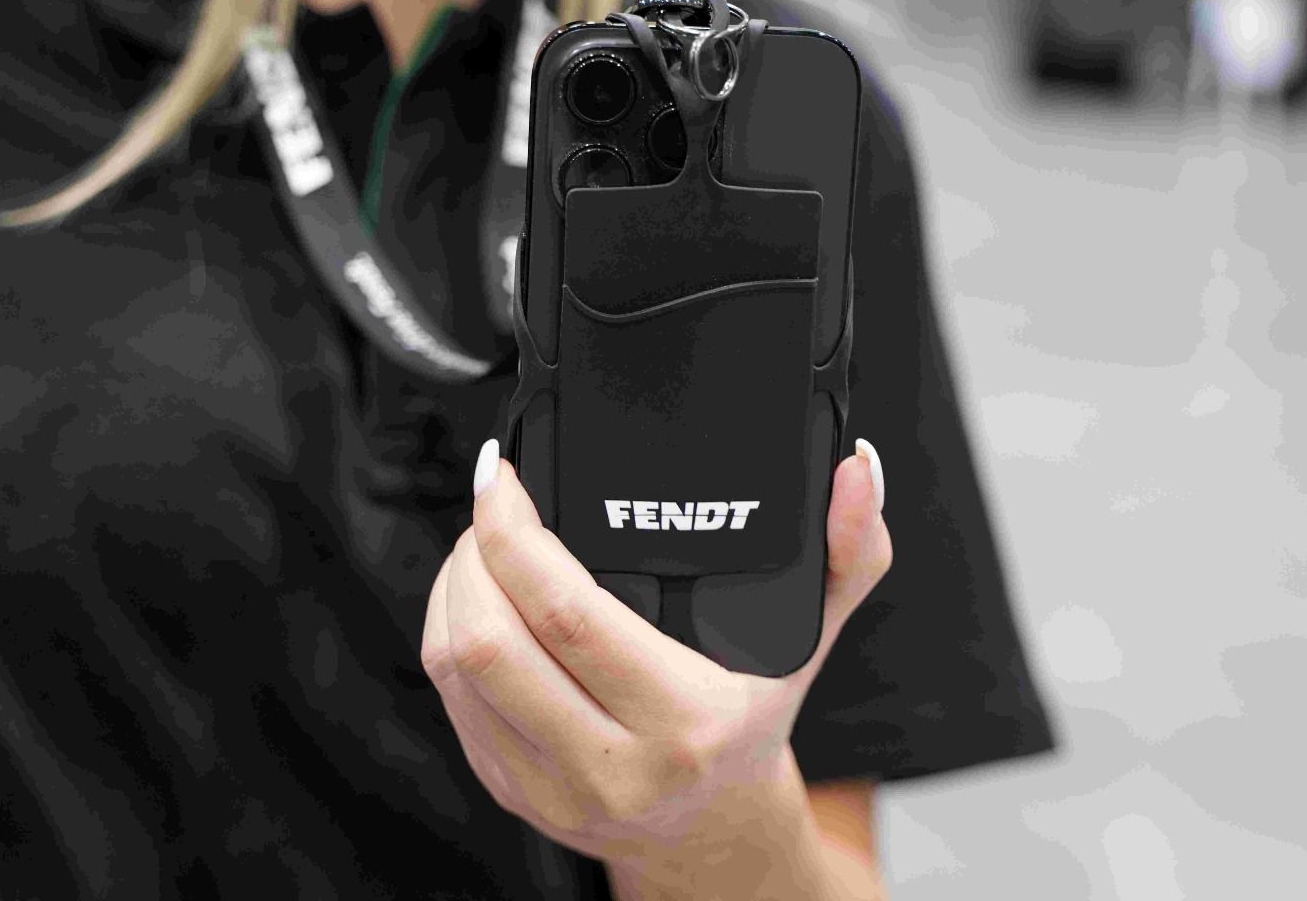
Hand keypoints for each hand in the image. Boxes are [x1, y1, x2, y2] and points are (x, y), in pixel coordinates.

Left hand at [419, 438, 890, 876]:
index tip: (508, 478)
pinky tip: (476, 597)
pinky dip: (449, 632)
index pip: (567, 617)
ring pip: (456, 669)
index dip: (516, 535)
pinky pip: (451, 701)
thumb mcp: (807, 637)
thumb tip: (857, 471)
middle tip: (495, 504)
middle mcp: (613, 765)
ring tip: (482, 542)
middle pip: (492, 642)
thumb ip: (847, 553)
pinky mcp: (508, 792)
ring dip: (452, 589)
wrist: (716, 836)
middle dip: (475, 552)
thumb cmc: (751, 723)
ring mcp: (551, 787)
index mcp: (684, 722)